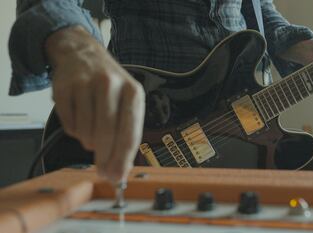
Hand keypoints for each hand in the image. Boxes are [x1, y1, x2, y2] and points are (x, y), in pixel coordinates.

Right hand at [46, 26, 144, 181]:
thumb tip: (120, 171)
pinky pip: (68, 124)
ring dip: (88, 141)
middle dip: (104, 158)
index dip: (122, 160)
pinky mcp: (64, 86)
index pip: (130, 134)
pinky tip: (79, 119)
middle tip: (102, 170)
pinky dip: (74, 130)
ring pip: (85, 132)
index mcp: (133, 92)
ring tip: (92, 131)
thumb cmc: (110, 85)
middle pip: (107, 135)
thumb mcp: (128, 102)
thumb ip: (127, 134)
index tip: (117, 178)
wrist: (83, 54)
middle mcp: (111, 85)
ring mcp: (86, 84)